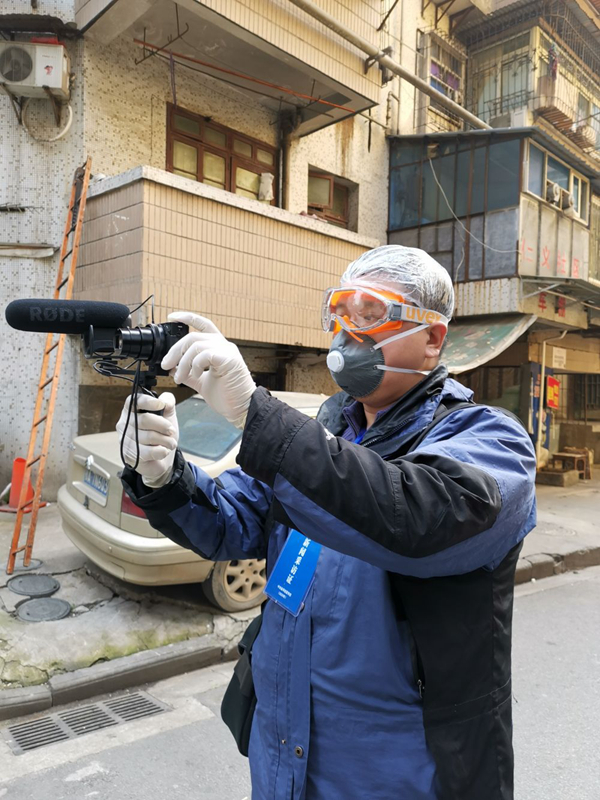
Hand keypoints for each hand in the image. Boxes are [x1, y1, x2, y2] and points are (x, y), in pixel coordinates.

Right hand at [116, 392, 178, 487]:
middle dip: (163, 425)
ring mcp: (125, 439)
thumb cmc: (161, 433)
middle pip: (145, 420)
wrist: (161, 457)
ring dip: (166, 440)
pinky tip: (164, 451)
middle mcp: (124, 423)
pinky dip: (161, 451)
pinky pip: (148, 452)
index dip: (147, 402)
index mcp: (132, 410)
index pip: (134, 401)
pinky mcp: (129, 455)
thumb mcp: (168, 416)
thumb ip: (168, 404)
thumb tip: (166, 400)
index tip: (161, 405)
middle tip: (172, 431)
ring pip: (149, 436)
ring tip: (171, 443)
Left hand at [161, 312, 255, 428]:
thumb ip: (188, 373)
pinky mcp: (229, 359)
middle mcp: (224, 346)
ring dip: (183, 362)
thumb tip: (172, 367)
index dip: (187, 318)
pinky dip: (195, 365)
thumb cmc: (227, 397)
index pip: (203, 325)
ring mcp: (227, 351)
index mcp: (218, 348)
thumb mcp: (201, 382)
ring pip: (196, 345)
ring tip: (179, 377)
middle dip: (175, 350)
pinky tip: (195, 375)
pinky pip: (205, 355)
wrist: (242, 409)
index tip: (172, 317)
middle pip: (193, 336)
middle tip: (166, 365)